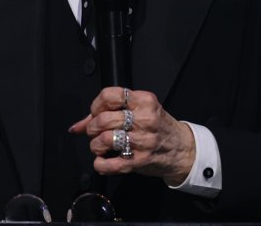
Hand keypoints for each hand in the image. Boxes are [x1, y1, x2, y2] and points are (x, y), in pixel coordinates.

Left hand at [69, 86, 195, 185]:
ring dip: (95, 145)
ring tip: (99, 146)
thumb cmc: (159, 127)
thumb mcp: (141, 111)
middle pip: (104, 119)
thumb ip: (110, 113)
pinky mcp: (141, 161)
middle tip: (94, 132)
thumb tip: (78, 125)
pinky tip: (102, 161)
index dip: (96, 105)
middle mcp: (145, 119)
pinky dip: (100, 164)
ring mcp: (143, 141)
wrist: (182, 149)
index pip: (109, 96)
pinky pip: (111, 164)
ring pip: (105, 139)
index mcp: (144, 101)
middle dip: (92, 128)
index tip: (96, 112)